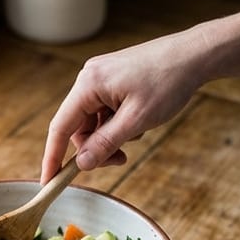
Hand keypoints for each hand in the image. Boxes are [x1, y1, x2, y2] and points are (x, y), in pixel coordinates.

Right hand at [42, 34, 204, 181]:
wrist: (190, 57)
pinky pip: (106, 113)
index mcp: (88, 85)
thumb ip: (106, 143)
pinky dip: (119, 125)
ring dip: (111, 138)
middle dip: (96, 149)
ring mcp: (100, 79)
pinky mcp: (113, 82)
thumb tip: (82, 164)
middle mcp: (89, 79)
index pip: (60, 128)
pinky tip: (140, 122)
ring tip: (138, 133)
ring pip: (94, 123)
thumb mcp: (136, 121)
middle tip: (121, 160)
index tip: (48, 182)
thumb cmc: (166, 84)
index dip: (53, 158)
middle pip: (78, 128)